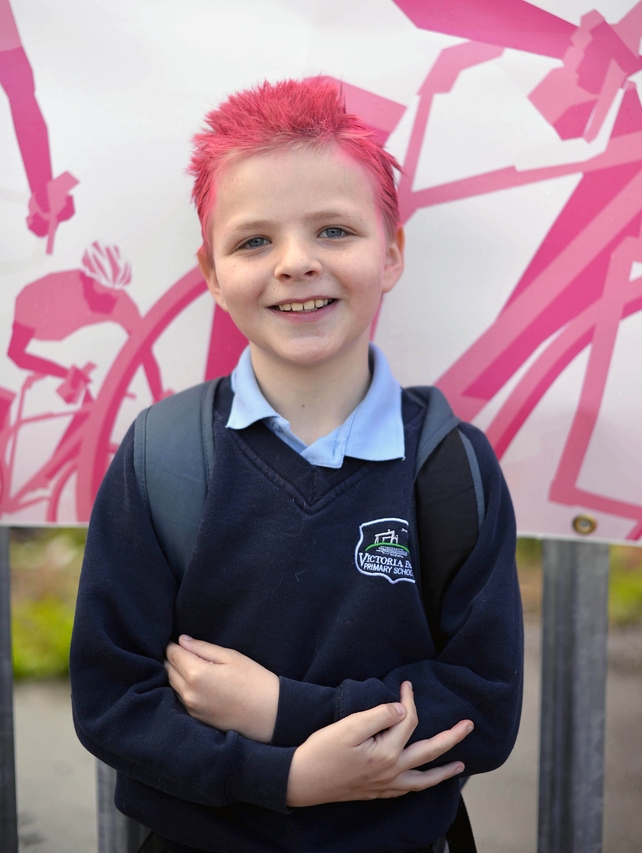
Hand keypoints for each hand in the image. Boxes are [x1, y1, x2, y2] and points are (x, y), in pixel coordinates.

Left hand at [164, 636, 279, 742]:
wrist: (268, 714)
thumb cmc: (253, 679)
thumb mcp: (230, 656)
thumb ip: (202, 647)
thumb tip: (182, 640)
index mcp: (196, 674)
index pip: (172, 654)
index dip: (174, 645)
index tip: (178, 640)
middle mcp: (188, 693)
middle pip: (168, 670)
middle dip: (173, 658)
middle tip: (184, 650)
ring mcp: (190, 708)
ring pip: (172, 684)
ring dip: (176, 673)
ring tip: (189, 664)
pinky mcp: (196, 718)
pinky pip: (181, 698)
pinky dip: (182, 687)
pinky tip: (195, 682)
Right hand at [286, 681, 471, 806]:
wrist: (301, 780)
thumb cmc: (322, 751)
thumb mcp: (348, 727)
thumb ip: (378, 715)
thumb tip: (401, 708)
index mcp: (386, 753)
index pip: (407, 721)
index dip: (409, 699)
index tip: (406, 684)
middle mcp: (391, 772)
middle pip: (429, 752)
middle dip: (451, 738)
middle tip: (468, 726)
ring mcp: (385, 785)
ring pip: (423, 780)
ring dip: (443, 771)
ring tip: (459, 766)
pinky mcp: (376, 792)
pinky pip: (408, 791)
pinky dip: (421, 785)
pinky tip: (421, 781)